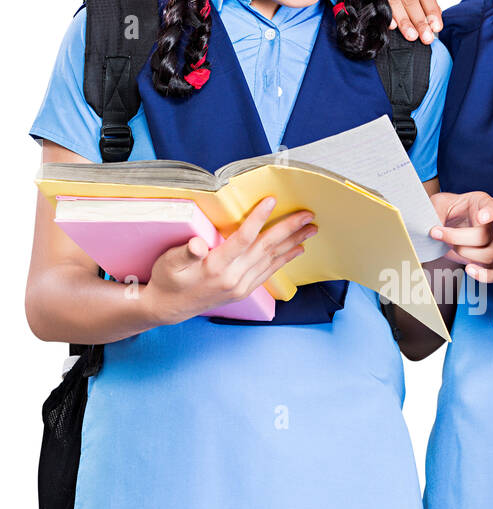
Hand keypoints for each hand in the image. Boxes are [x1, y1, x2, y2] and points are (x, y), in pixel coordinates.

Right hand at [141, 197, 317, 324]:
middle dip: (288, 229)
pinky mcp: (244, 291)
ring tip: (310, 229)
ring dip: (293, 243)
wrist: (168, 308)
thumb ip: (184, 253)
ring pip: (272, 260)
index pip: (243, 238)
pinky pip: (269, 272)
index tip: (272, 200)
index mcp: (215, 266)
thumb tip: (197, 245)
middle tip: (307, 215)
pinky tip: (296, 249)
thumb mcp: (169, 263)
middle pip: (265, 248)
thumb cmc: (167, 279)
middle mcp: (233, 278)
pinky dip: (284, 260)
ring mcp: (241, 286)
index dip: (258, 218)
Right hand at [386, 0, 442, 42]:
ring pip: (395, 2)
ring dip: (404, 21)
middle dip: (419, 20)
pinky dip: (386, 16)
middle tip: (426, 36)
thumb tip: (435, 22)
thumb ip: (424, 4)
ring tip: (412, 35)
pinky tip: (392, 26)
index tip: (436, 26)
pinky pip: (378, 4)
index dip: (431, 10)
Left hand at [430, 191, 492, 281]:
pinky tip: (468, 269)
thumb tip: (432, 226)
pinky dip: (483, 275)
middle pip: (487, 236)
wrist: (444, 227)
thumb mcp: (437, 204)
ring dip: (465, 254)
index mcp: (483, 203)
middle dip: (458, 238)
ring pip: (490, 255)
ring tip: (450, 246)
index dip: (489, 213)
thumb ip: (436, 210)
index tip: (481, 217)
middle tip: (437, 233)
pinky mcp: (490, 262)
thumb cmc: (444, 211)